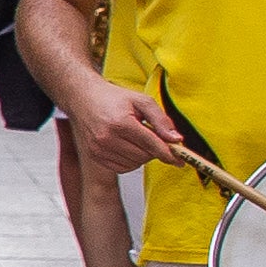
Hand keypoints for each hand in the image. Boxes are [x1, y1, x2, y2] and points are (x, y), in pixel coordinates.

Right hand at [62, 71, 185, 170]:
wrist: (84, 99)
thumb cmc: (114, 98)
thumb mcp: (142, 101)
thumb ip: (161, 120)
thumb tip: (176, 139)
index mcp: (120, 123)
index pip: (151, 144)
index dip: (169, 153)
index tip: (181, 160)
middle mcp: (107, 139)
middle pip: (144, 156)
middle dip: (154, 149)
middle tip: (152, 136)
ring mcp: (99, 149)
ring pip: (134, 164)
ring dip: (142, 155)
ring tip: (136, 137)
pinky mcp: (95, 156)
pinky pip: (122, 168)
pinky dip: (131, 161)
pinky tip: (128, 147)